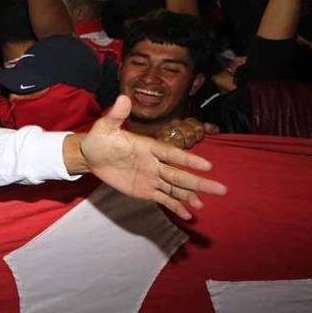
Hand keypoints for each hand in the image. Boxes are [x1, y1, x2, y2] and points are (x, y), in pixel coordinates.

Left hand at [64, 96, 226, 219]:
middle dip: (199, 182)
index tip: (207, 165)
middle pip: (180, 174)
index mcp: (149, 147)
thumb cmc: (100, 139)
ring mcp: (151, 178)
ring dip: (190, 195)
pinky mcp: (144, 190)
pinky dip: (175, 206)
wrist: (90, 156)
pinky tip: (188, 214)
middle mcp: (155, 163)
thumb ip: (116, 116)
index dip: (188, 160)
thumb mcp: (105, 127)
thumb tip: (122, 98)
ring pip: (174, 187)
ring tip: (204, 205)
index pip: (172, 154)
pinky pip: (162, 198)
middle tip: (221, 189)